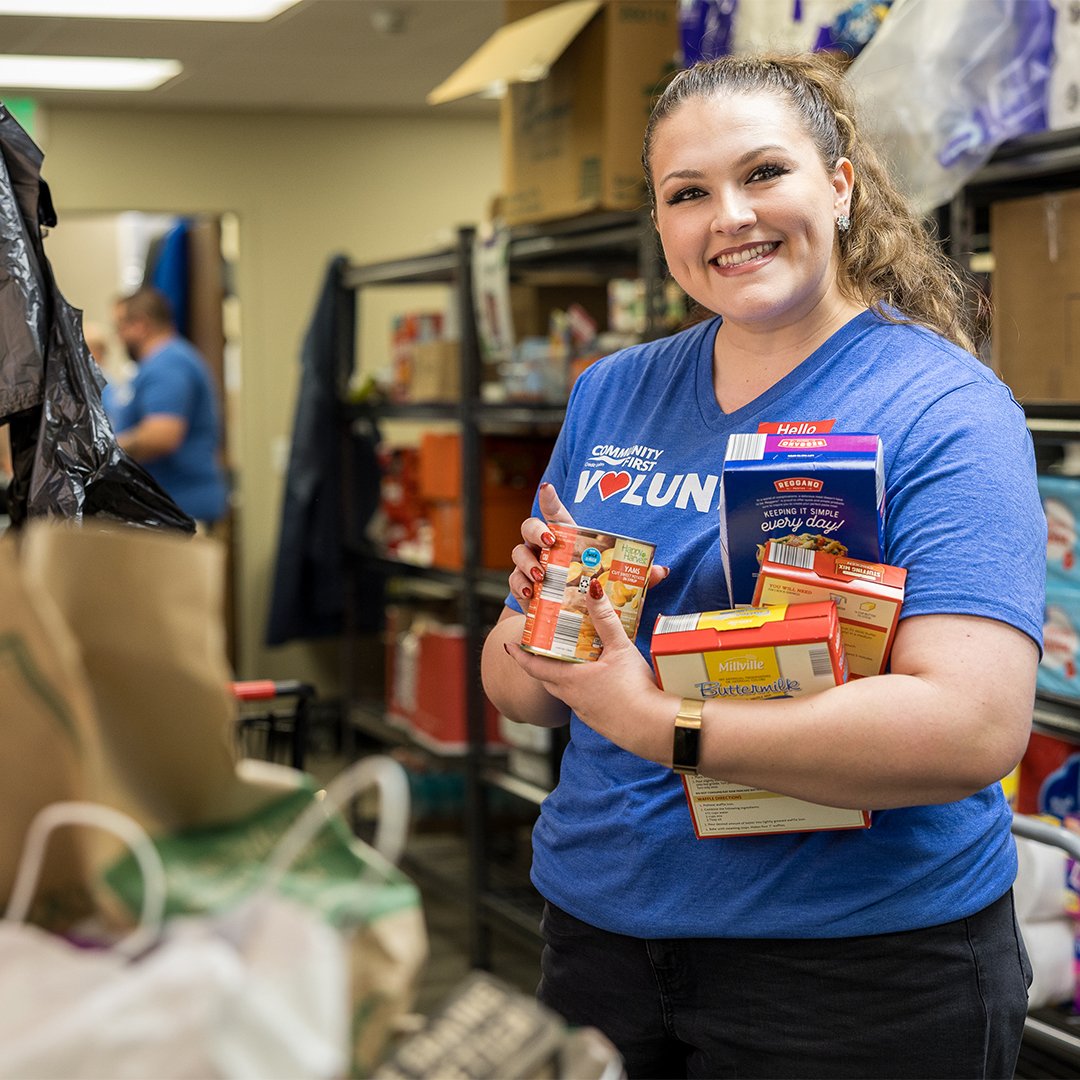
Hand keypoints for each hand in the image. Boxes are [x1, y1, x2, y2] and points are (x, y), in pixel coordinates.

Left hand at [504, 576, 674, 764]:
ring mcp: (585, 711)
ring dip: (562, 676)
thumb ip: (605, 619)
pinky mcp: (599, 720)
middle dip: (540, 663)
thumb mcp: (620, 648)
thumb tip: (593, 589)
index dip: (520, 656)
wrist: (654, 727)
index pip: (534, 667)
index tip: (509, 646)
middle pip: (547, 679)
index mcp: (570, 680)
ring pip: (564, 691)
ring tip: (570, 659)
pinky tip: (597, 680)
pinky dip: (581, 688)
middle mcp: (572, 697)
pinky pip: (581, 701)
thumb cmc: (635, 688)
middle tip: (541, 648)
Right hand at [507, 482, 669, 604]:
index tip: (547, 488)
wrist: (569, 618)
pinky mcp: (523, 587)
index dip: (549, 498)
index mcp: (566, 538)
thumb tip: (663, 570)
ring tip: (541, 576)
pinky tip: (531, 593)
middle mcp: (543, 547)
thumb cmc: (591, 589)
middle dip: (536, 531)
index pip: (555, 513)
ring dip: (527, 562)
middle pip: (530, 527)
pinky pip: (515, 581)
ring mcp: (530, 564)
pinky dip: (520, 586)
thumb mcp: (615, 580)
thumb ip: (637, 574)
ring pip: (518, 553)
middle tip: (550, 542)